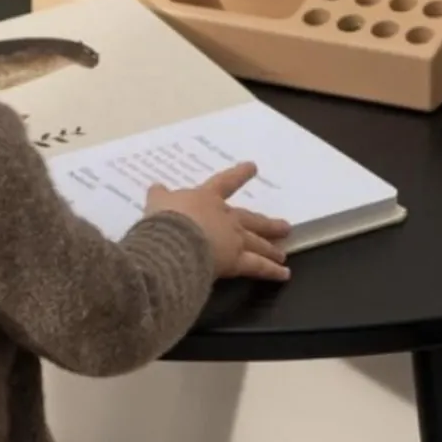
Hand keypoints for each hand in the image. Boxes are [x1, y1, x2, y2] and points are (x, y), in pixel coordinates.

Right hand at [146, 162, 290, 281]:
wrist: (172, 241)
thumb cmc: (165, 220)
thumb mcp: (157, 202)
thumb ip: (159, 196)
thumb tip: (156, 188)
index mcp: (206, 199)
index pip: (225, 183)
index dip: (239, 174)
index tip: (253, 167)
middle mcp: (225, 217)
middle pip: (250, 219)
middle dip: (267, 223)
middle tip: (284, 226)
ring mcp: (234, 239)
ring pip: (257, 242)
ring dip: (271, 248)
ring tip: (282, 254)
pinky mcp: (236, 261)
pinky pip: (258, 267)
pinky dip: (271, 271)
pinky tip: (284, 274)